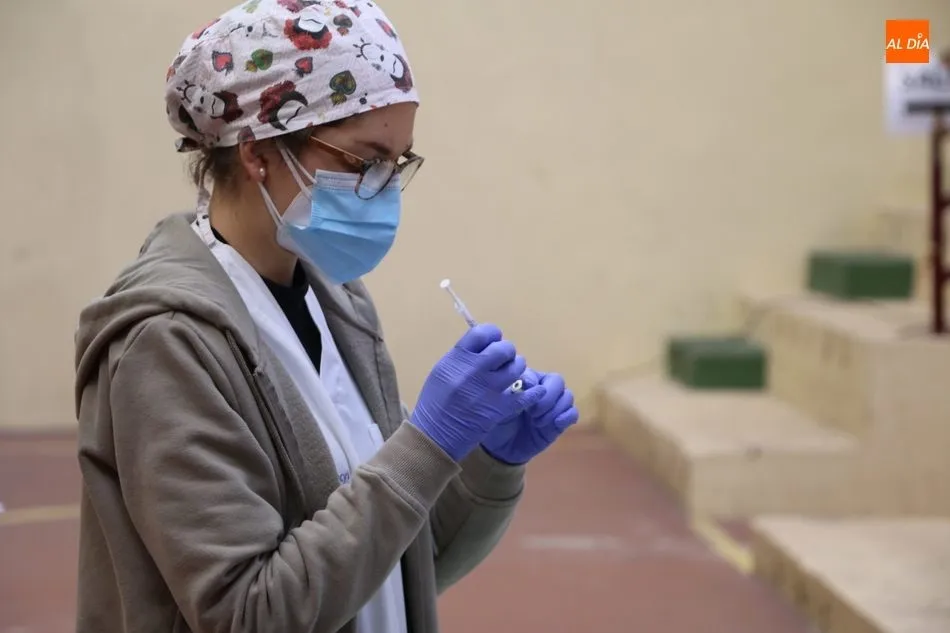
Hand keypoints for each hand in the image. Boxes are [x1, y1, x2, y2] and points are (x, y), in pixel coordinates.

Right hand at [411, 324, 546, 461]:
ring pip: (517, 368)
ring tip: (512, 376)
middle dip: (507, 353)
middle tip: (504, 361)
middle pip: (504, 349)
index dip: (492, 335)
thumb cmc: (435, 404)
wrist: (434, 437)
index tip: (493, 343)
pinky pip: (526, 395)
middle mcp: (473, 370)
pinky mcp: (499, 409)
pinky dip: (533, 392)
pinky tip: (535, 391)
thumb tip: (484, 346)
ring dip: (517, 369)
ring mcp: (487, 390)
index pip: (482, 332)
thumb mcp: (441, 373)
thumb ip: (462, 358)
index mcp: (456, 358)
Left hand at [480, 368, 577, 464]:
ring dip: (555, 408)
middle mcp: (543, 390)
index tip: (524, 393)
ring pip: (567, 396)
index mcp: (527, 382)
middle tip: (533, 412)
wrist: (501, 449)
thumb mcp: (498, 405)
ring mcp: (553, 406)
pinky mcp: (560, 422)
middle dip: (548, 396)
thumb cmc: (497, 422)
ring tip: (538, 423)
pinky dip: (567, 417)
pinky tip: (555, 424)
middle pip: (557, 381)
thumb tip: (528, 384)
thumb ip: (511, 392)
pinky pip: (573, 413)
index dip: (533, 382)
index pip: (537, 374)